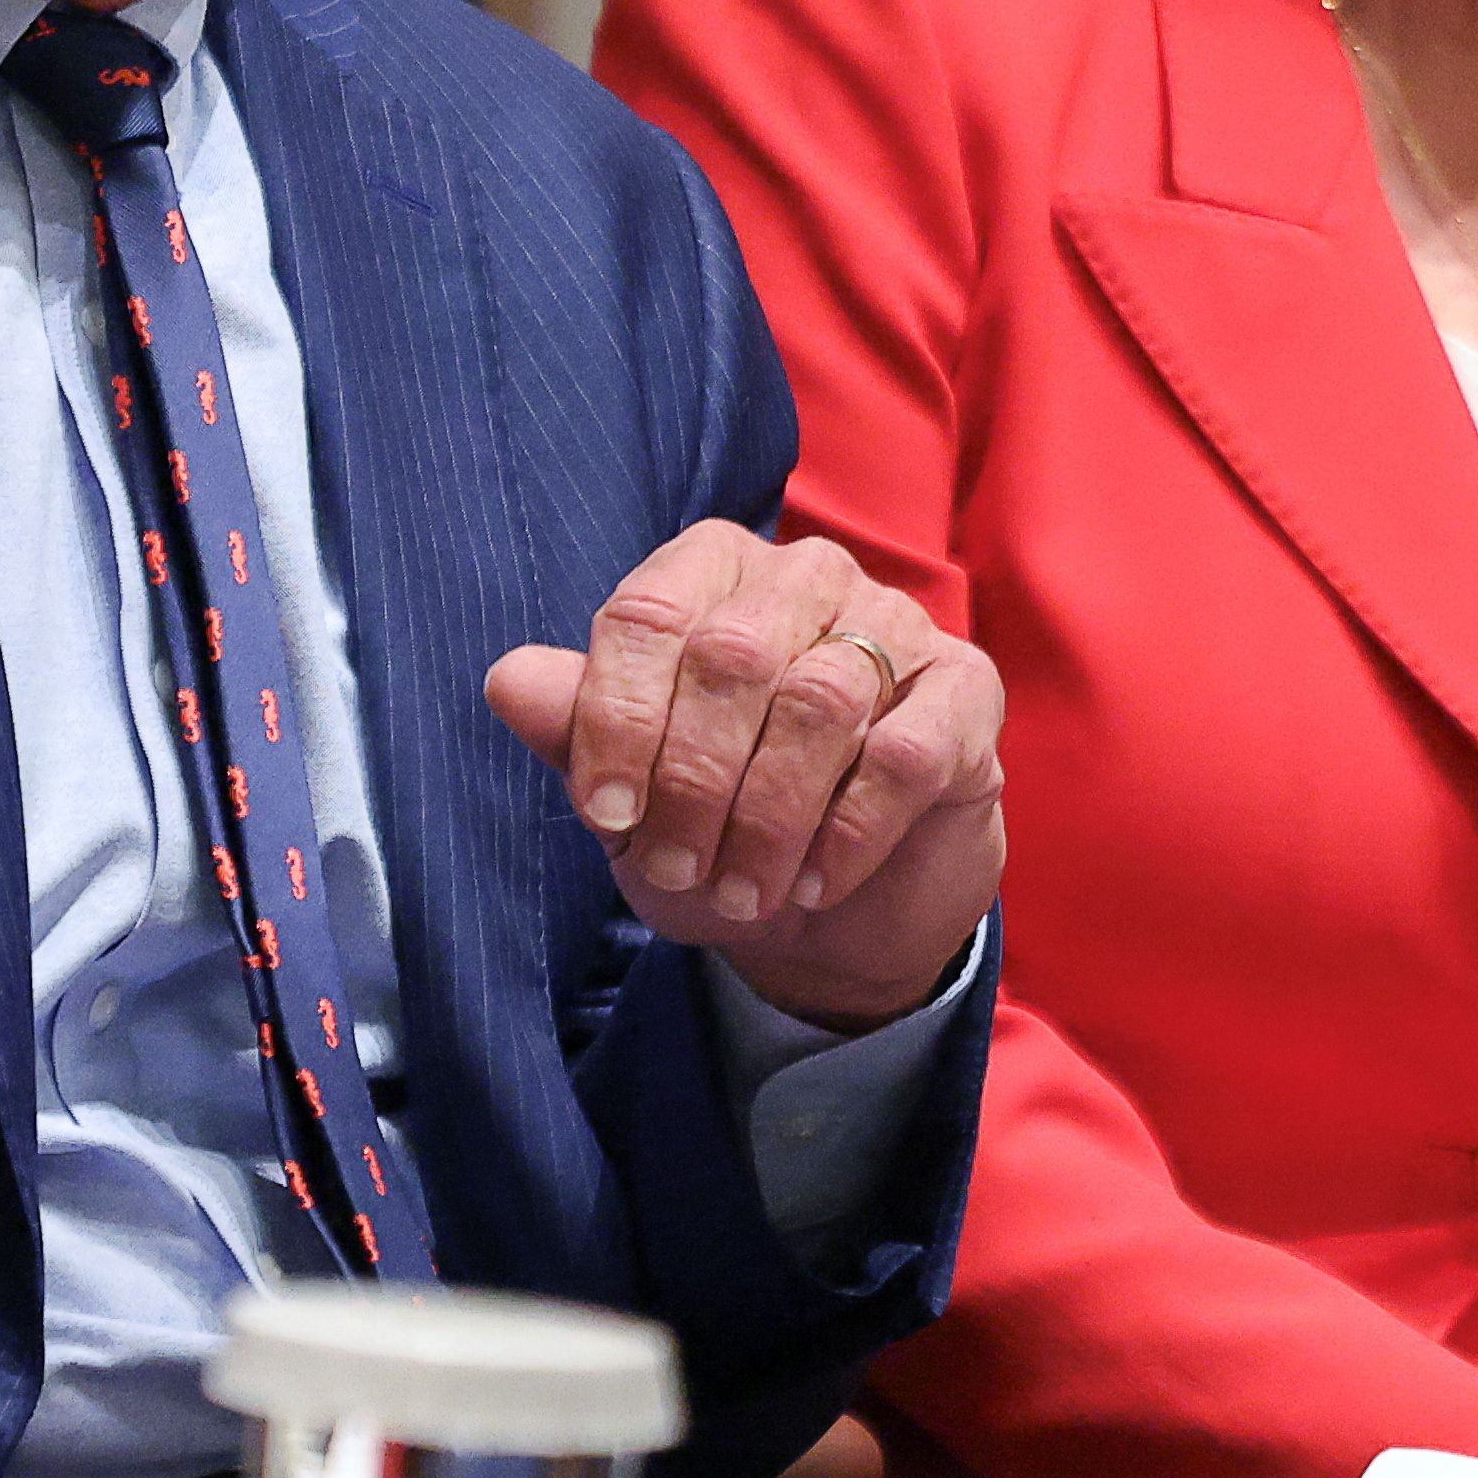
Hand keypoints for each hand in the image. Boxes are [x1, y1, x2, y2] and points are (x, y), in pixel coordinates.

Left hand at [480, 522, 1003, 1031]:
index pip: (646, 617)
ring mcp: (897, 624)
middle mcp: (805, 576)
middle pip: (732, 655)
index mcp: (709, 573)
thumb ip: (573, 730)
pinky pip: (905, 754)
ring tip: (740, 892)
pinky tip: (811, 883)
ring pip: (820, 702)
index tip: (606, 816)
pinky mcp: (967, 692)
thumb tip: (510, 681)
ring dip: (766, 816)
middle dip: (691, 779)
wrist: (835, 904)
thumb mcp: (627, 793)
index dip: (616, 720)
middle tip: (675, 867)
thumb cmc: (714, 825)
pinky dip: (847, 832)